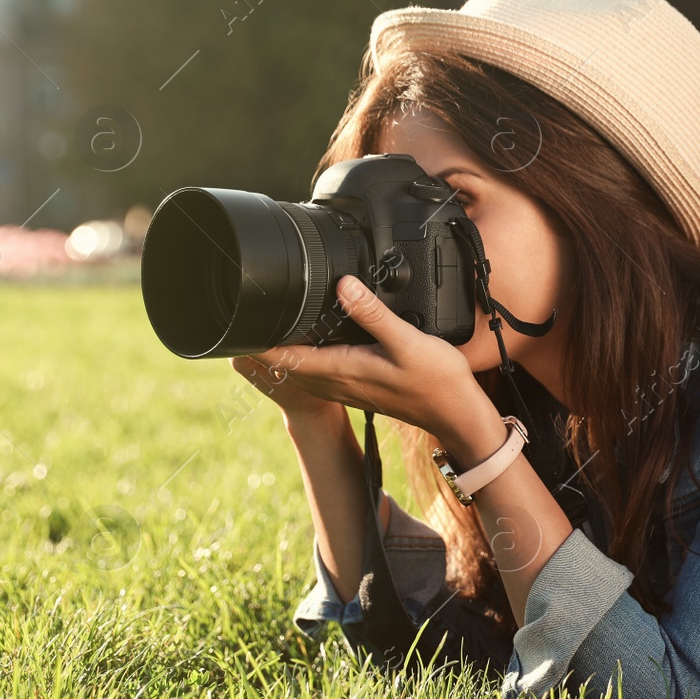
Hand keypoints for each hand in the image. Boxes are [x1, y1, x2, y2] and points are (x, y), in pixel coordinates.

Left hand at [246, 274, 480, 439]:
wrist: (457, 414)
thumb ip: (373, 313)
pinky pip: (319, 374)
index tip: (243, 318)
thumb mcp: (407, 341)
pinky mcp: (359, 389)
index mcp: (342, 370)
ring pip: (300, 371)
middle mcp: (338, 383)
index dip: (257, 341)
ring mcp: (347, 389)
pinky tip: (315, 342)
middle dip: (264, 344)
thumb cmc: (437, 382)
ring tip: (273, 325)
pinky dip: (306, 358)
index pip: (283, 358)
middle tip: (250, 314)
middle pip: (284, 366)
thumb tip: (343, 285)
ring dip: (284, 353)